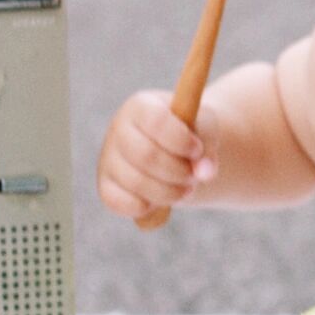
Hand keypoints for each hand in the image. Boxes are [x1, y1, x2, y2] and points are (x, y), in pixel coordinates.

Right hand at [96, 89, 219, 220]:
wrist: (177, 150)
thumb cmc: (191, 132)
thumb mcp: (205, 127)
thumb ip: (209, 143)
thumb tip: (204, 172)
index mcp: (141, 107)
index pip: (156, 121)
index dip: (181, 141)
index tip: (197, 149)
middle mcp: (118, 130)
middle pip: (146, 156)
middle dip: (179, 171)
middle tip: (194, 175)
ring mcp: (108, 159)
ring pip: (135, 183)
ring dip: (170, 192)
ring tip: (186, 188)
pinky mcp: (106, 186)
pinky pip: (122, 203)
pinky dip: (148, 207)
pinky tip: (162, 199)